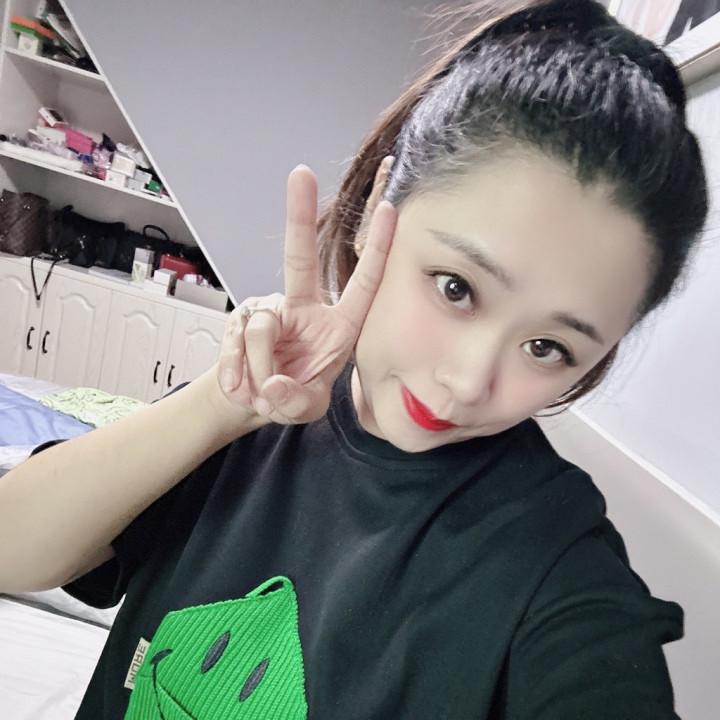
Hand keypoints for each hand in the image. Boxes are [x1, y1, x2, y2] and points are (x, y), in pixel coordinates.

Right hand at [217, 164, 396, 424]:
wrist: (252, 402)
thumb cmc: (291, 396)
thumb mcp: (304, 408)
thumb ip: (296, 401)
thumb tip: (273, 382)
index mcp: (338, 326)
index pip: (362, 284)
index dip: (375, 249)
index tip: (388, 211)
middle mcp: (304, 309)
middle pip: (300, 258)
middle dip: (299, 216)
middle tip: (300, 174)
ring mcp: (269, 311)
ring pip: (262, 328)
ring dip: (259, 369)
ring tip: (261, 392)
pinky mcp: (238, 320)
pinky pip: (235, 342)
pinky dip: (236, 371)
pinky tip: (241, 385)